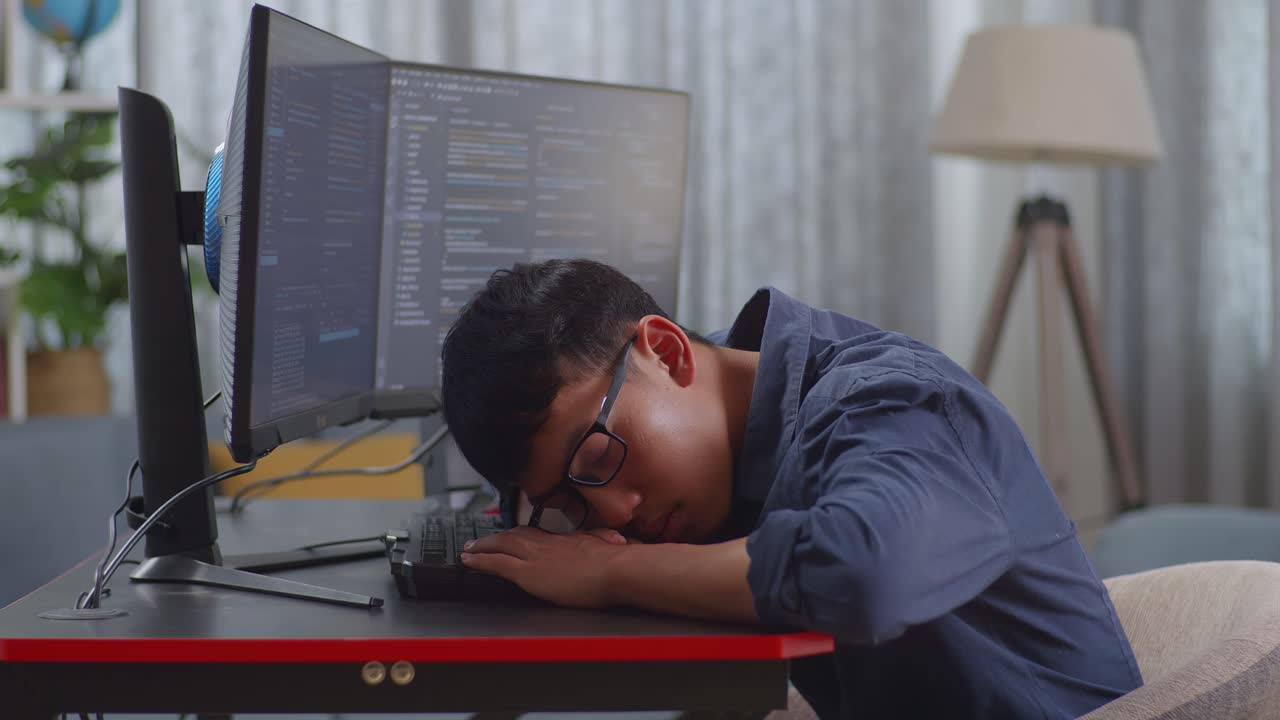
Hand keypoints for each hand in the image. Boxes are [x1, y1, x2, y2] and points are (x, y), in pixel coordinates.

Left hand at [460, 527, 629, 607]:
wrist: (616, 570)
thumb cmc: (618, 564)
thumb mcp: (611, 547)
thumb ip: (605, 543)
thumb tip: (616, 541)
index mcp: (566, 540)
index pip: (536, 534)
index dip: (519, 534)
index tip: (511, 536)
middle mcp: (547, 544)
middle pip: (514, 535)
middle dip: (495, 538)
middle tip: (479, 541)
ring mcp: (535, 556)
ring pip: (500, 545)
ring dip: (481, 546)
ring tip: (468, 550)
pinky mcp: (528, 573)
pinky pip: (496, 564)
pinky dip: (480, 560)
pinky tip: (469, 561)